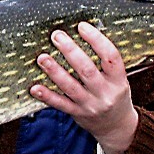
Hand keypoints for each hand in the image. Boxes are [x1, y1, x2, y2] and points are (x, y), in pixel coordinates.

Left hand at [30, 21, 137, 153]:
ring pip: (70, 87)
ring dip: (54, 71)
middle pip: (87, 70)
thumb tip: (84, 32)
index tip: (82, 26)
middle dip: (70, 51)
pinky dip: (47, 96)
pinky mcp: (77, 114)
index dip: (97, 40)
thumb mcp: (118, 79)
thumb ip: (105, 62)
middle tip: (57, 36)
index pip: (110, 57)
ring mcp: (90, 105)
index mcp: (119, 80)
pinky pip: (60, 104)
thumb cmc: (115, 95)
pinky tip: (35, 88)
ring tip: (42, 57)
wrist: (117, 127)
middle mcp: (105, 93)